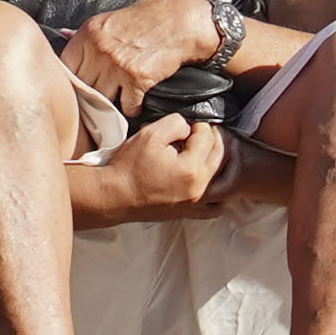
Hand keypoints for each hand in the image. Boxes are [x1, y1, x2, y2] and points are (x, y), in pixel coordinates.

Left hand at [59, 0, 218, 116]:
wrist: (182, 21)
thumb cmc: (150, 19)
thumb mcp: (111, 19)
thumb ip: (87, 35)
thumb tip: (62, 36)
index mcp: (88, 34)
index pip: (65, 68)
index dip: (70, 83)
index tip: (76, 91)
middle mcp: (99, 49)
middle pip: (82, 87)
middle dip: (89, 98)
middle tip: (97, 103)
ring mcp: (117, 65)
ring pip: (102, 100)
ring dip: (111, 105)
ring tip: (117, 102)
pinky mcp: (136, 79)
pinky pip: (127, 106)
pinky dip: (133, 107)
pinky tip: (137, 99)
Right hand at [100, 115, 224, 221]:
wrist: (114, 196)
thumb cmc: (129, 167)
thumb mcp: (150, 134)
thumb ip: (176, 123)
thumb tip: (188, 127)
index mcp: (191, 169)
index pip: (207, 138)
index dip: (200, 124)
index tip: (191, 122)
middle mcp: (199, 189)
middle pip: (218, 156)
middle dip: (211, 139)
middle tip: (199, 130)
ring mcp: (195, 204)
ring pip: (221, 179)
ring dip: (215, 161)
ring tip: (202, 151)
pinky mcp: (188, 212)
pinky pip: (215, 206)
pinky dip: (217, 191)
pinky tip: (207, 180)